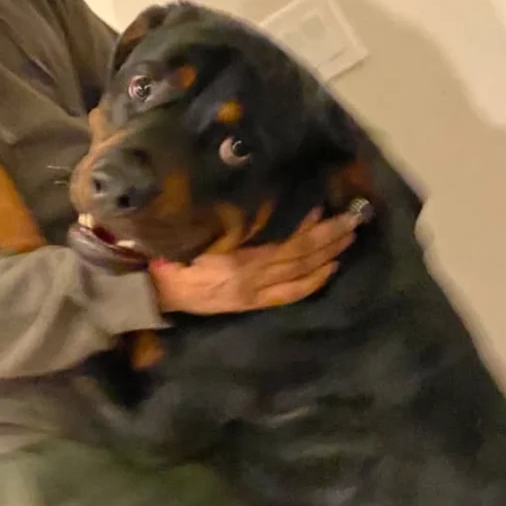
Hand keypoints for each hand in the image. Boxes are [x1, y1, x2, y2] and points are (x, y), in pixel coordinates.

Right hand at [149, 210, 357, 314]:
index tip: (325, 206)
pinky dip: (313, 281)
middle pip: (300, 255)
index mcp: (238, 257)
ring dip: (328, 255)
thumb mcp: (199, 229)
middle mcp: (252, 276)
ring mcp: (254, 292)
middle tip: (352, 218)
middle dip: (328, 236)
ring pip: (300, 273)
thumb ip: (232, 219)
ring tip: (348, 237)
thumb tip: (268, 202)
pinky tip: (330, 269)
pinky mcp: (250, 303)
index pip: (286, 241)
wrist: (153, 288)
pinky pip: (289, 294)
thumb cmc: (172, 250)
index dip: (309, 225)